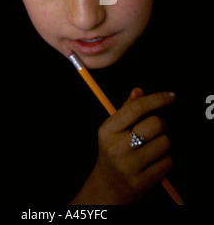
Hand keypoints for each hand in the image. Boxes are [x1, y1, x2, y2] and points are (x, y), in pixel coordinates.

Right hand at [71, 88, 175, 204]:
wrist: (107, 186)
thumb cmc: (113, 151)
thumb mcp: (113, 129)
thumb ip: (126, 109)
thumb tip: (138, 91)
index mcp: (108, 130)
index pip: (136, 108)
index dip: (157, 99)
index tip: (171, 96)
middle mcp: (116, 147)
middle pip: (155, 123)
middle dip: (162, 123)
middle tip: (158, 128)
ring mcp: (128, 166)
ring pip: (164, 143)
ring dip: (164, 142)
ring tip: (153, 146)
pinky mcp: (141, 181)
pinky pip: (167, 162)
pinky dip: (166, 159)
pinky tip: (154, 161)